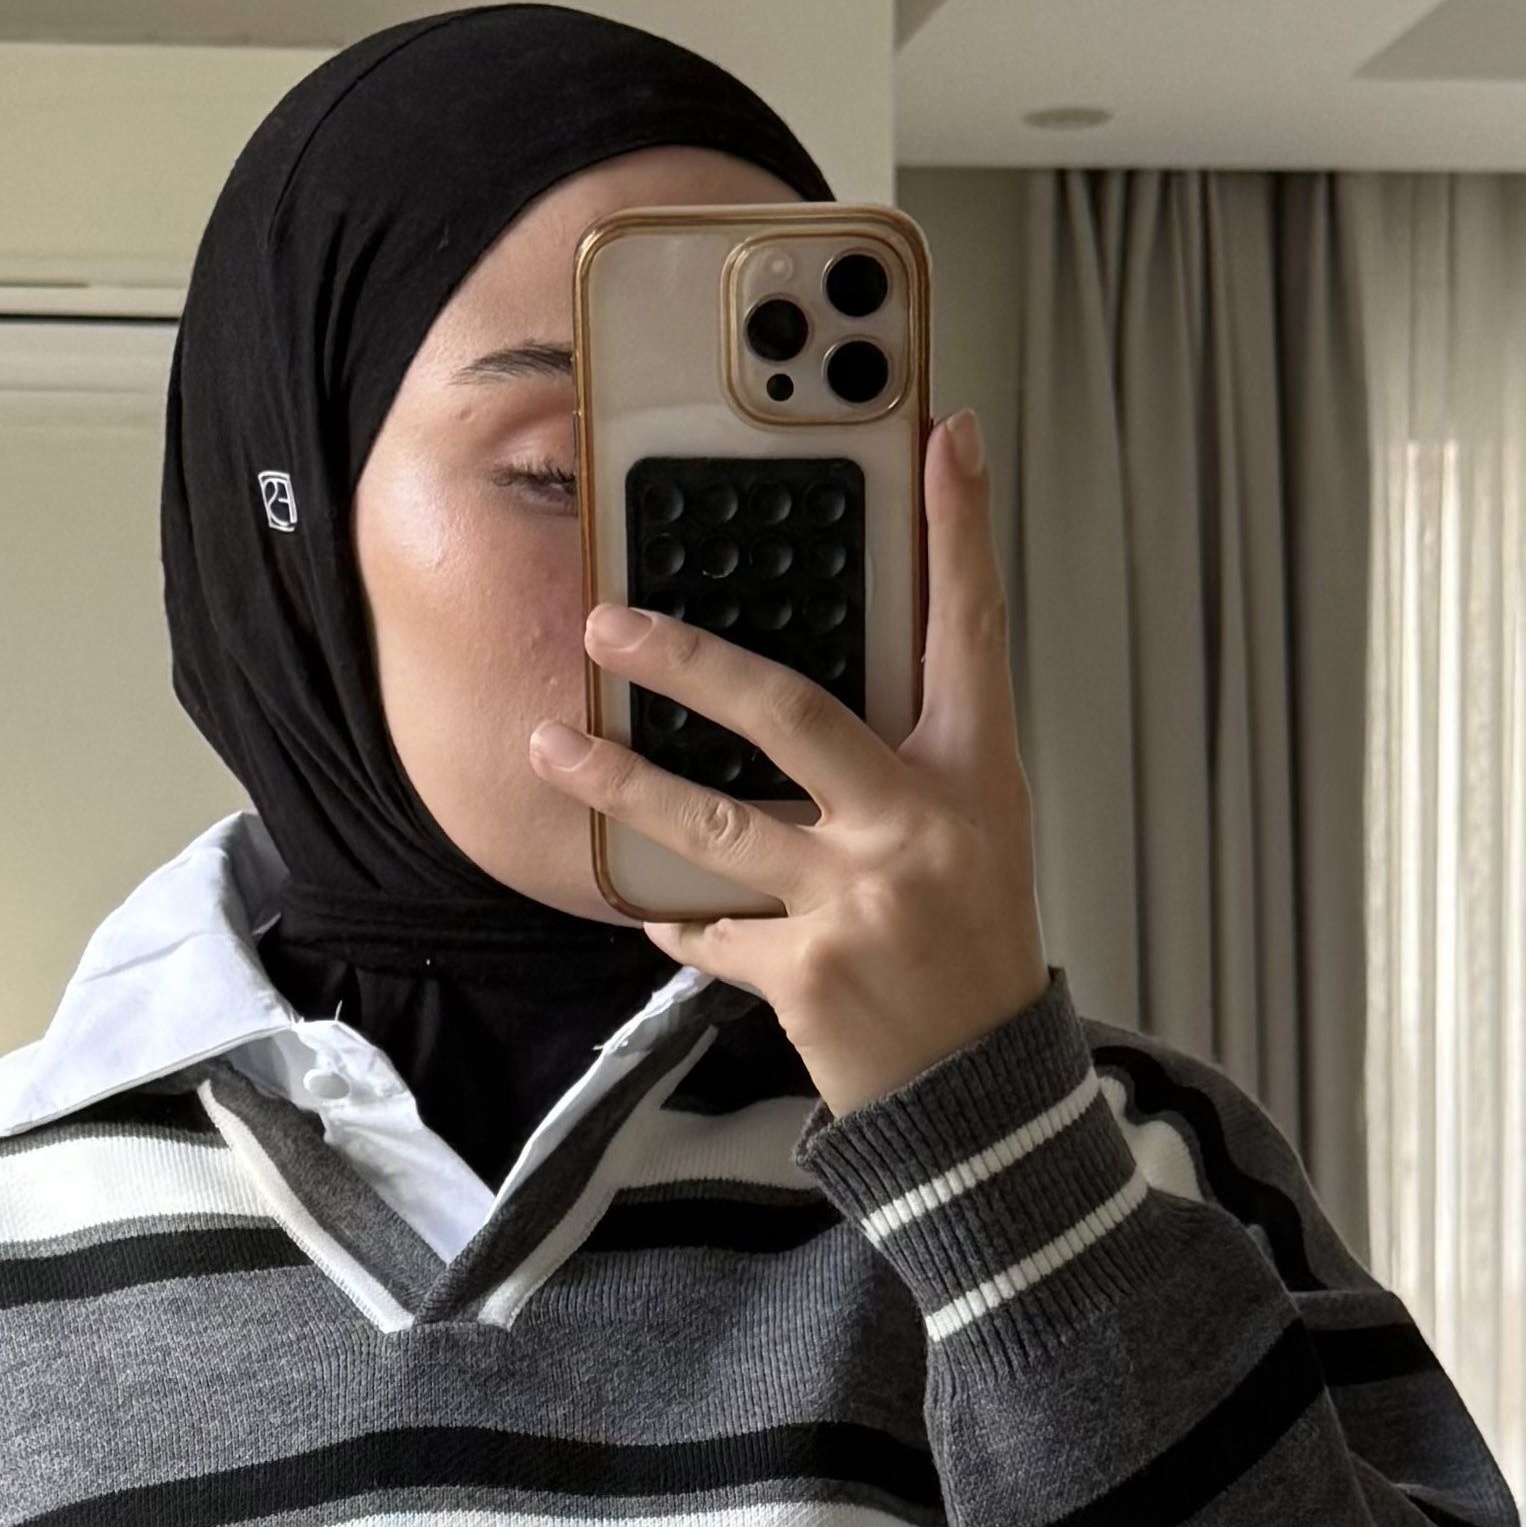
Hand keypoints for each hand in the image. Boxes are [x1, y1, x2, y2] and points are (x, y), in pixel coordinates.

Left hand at [525, 407, 1048, 1121]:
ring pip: (713, 825)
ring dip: (618, 783)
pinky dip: (672, 912)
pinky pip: (708, 928)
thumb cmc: (970, 942)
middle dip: (688, 662)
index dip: (960, 530)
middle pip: (790, 713)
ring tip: (549, 743)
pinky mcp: (804, 975)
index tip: (943, 437)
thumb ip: (912, 745)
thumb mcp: (976, 826)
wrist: (975, 1089)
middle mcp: (917, 827)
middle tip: (607, 620)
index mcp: (975, 773)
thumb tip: (814, 674)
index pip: (970, 630)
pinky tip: (642, 899)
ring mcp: (856, 903)